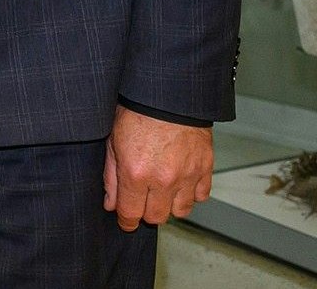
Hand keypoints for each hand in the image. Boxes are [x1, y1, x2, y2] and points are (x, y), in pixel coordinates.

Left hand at [104, 105, 212, 230]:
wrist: (167, 95)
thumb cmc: (136, 113)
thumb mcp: (112, 143)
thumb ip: (111, 178)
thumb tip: (111, 204)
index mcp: (136, 174)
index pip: (131, 214)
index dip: (126, 221)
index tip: (125, 221)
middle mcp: (163, 180)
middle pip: (156, 217)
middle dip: (146, 213)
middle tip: (142, 202)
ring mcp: (187, 176)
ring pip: (180, 211)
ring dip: (169, 205)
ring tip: (161, 192)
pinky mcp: (205, 168)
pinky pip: (200, 196)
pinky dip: (191, 194)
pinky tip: (180, 183)